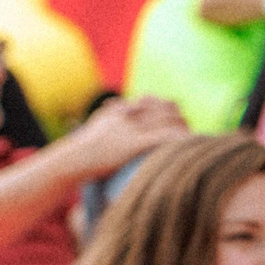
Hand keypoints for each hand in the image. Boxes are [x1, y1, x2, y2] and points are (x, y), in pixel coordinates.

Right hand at [63, 94, 188, 178]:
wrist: (69, 161)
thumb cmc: (73, 156)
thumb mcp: (87, 136)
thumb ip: (101, 128)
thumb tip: (100, 130)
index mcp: (117, 110)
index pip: (147, 102)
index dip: (163, 107)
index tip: (172, 112)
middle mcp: (128, 114)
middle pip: (162, 108)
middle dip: (177, 116)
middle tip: (186, 125)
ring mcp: (133, 128)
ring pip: (168, 121)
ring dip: (183, 127)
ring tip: (195, 135)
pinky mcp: (136, 142)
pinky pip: (166, 137)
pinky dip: (181, 138)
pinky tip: (193, 143)